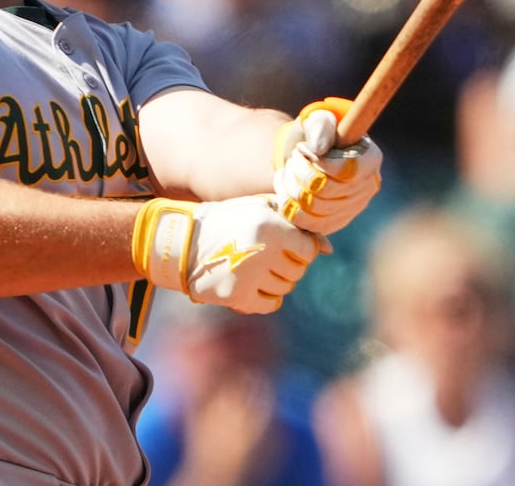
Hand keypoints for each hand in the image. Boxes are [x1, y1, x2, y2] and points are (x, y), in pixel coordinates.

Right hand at [132, 195, 323, 313]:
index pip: (308, 250)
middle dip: (289, 264)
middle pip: (298, 270)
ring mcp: (250, 277)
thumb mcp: (259, 210)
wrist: (185, 242)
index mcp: (269, 227)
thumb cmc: (228, 220)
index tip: (288, 245)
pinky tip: (255, 284)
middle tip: (269, 255)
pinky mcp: (237, 296)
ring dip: (277, 279)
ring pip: (285, 287)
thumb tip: (328, 249)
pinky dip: (267, 297)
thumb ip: (294, 224)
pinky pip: (270, 304)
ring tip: (258, 267)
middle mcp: (262, 252)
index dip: (301, 248)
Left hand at [272, 97, 382, 234]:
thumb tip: (318, 149)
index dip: (318, 162)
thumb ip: (320, 126)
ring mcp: (352, 209)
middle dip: (299, 171)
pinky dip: (287, 203)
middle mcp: (367, 187)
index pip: (346, 171)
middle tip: (293, 157)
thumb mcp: (318, 119)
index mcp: (371, 159)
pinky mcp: (333, 224)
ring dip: (290, 185)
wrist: (308, 155)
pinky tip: (286, 186)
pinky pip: (304, 222)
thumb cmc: (317, 132)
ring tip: (288, 170)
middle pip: (325, 190)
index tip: (303, 148)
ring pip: (312, 208)